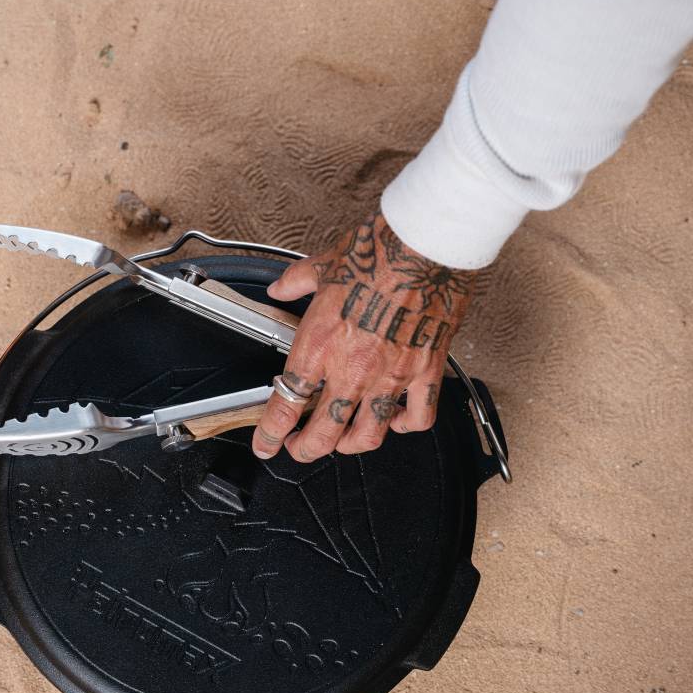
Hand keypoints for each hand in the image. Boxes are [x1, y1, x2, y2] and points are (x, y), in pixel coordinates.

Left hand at [251, 213, 475, 461]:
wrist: (424, 244)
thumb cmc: (376, 251)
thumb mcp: (322, 266)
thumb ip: (295, 283)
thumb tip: (280, 287)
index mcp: (319, 345)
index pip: (286, 405)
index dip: (271, 434)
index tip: (266, 443)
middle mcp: (351, 368)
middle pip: (323, 433)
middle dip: (306, 449)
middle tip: (300, 449)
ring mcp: (390, 374)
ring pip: (368, 435)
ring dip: (350, 446)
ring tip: (343, 442)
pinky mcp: (425, 370)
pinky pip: (418, 416)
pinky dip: (405, 426)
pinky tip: (397, 421)